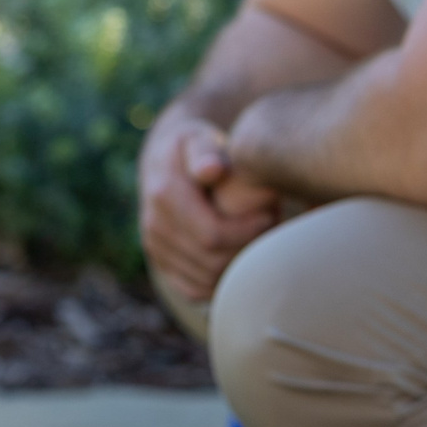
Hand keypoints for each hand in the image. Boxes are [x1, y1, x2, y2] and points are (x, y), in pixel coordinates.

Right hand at [139, 112, 282, 303]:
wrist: (162, 160)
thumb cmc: (192, 145)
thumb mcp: (197, 137)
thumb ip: (207, 151)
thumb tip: (213, 170)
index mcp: (164, 194)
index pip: (212, 233)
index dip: (247, 233)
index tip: (272, 216)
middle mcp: (154, 225)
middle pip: (210, 261)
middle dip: (247, 252)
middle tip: (271, 234)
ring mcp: (155, 247)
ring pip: (204, 280)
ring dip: (237, 270)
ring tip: (259, 245)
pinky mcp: (160, 262)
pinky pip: (192, 289)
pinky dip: (220, 285)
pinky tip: (241, 264)